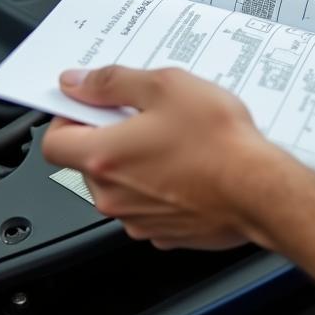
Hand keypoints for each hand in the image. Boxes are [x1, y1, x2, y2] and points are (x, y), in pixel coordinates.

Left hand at [42, 66, 278, 250]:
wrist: (260, 191)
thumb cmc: (219, 142)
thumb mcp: (167, 86)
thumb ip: (115, 82)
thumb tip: (79, 82)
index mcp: (104, 156)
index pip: (54, 140)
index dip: (70, 117)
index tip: (94, 104)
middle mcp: (112, 195)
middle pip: (90, 161)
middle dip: (112, 136)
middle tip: (151, 115)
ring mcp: (137, 219)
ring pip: (122, 185)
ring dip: (139, 162)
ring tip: (181, 140)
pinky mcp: (165, 233)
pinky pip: (150, 205)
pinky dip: (163, 186)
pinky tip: (193, 167)